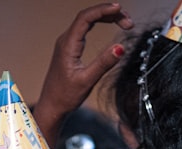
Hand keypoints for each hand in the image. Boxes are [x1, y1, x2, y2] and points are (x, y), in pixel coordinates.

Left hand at [31, 3, 133, 145]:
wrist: (52, 106)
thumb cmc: (65, 96)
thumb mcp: (87, 81)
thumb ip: (104, 63)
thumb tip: (120, 48)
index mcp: (68, 45)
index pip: (86, 18)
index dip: (103, 10)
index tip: (120, 9)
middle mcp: (65, 40)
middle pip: (88, 16)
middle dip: (109, 13)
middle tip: (129, 21)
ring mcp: (67, 43)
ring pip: (87, 21)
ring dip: (106, 17)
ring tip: (125, 22)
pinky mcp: (70, 48)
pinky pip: (85, 28)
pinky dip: (100, 23)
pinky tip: (111, 24)